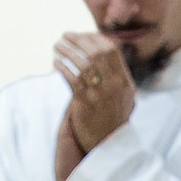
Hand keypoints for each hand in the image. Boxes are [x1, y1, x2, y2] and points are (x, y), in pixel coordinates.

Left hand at [52, 32, 135, 180]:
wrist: (108, 145)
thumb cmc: (112, 119)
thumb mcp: (123, 97)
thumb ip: (116, 77)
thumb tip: (104, 55)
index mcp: (125, 81)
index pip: (111, 51)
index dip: (95, 39)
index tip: (82, 35)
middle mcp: (115, 85)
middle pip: (97, 53)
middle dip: (80, 41)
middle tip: (65, 35)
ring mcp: (100, 94)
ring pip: (83, 64)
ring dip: (68, 52)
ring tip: (56, 46)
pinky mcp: (85, 103)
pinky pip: (72, 79)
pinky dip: (63, 68)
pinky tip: (55, 63)